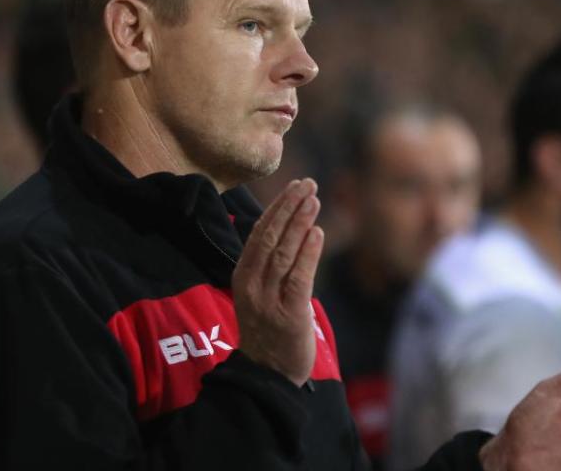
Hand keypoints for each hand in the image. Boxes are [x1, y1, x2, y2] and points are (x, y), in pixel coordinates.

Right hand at [233, 178, 323, 386]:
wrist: (268, 375)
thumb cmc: (269, 330)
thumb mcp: (260, 293)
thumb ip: (270, 264)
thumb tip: (289, 226)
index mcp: (242, 277)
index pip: (259, 234)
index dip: (277, 207)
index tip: (294, 186)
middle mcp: (252, 286)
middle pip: (270, 238)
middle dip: (290, 207)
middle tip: (308, 184)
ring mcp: (268, 301)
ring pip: (284, 253)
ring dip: (300, 223)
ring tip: (315, 200)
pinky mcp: (289, 315)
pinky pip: (299, 278)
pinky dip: (308, 252)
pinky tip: (317, 232)